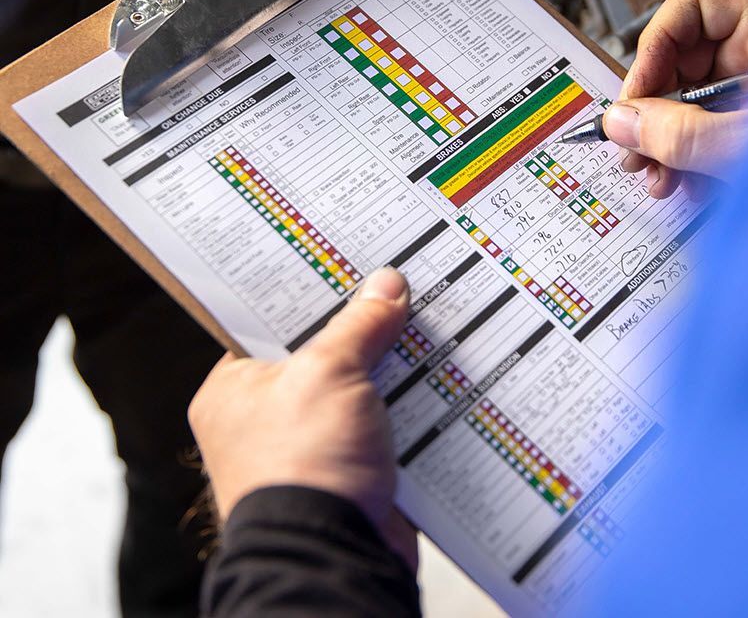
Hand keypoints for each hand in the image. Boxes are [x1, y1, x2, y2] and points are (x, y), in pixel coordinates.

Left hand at [188, 267, 416, 568]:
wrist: (336, 556)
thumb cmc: (303, 468)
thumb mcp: (328, 373)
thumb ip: (357, 326)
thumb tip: (385, 288)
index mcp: (236, 389)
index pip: (274, 323)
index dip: (315, 295)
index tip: (350, 268)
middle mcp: (269, 417)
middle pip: (323, 354)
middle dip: (362, 330)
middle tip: (394, 291)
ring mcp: (313, 445)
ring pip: (359, 389)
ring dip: (390, 369)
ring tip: (422, 326)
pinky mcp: (353, 469)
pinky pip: (384, 422)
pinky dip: (407, 406)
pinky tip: (435, 377)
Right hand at [602, 0, 747, 197]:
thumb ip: (680, 134)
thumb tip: (623, 122)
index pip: (693, 5)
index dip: (654, 47)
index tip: (637, 98)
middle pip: (681, 59)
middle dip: (653, 110)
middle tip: (636, 146)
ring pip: (687, 101)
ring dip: (664, 141)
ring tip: (658, 174)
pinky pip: (704, 129)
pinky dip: (687, 156)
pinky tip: (683, 181)